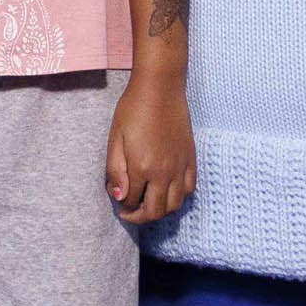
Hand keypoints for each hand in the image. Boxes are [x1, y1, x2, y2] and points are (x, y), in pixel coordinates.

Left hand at [106, 78, 195, 225]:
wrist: (160, 88)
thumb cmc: (133, 110)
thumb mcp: (115, 139)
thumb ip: (115, 170)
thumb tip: (118, 196)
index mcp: (141, 167)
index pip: (131, 201)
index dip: (122, 204)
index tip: (117, 198)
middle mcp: (164, 172)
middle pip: (155, 211)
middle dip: (140, 217)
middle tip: (130, 212)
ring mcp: (180, 167)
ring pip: (174, 206)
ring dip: (160, 211)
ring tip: (148, 204)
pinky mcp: (191, 159)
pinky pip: (189, 190)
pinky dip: (178, 198)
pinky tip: (167, 192)